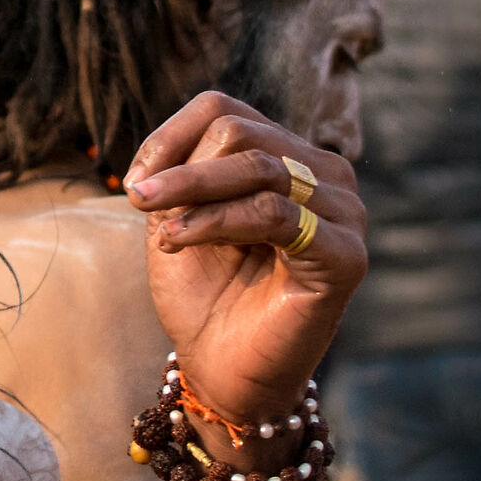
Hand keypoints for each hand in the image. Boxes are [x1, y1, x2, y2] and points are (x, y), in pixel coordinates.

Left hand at [124, 93, 366, 442]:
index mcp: (287, 158)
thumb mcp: (178, 219)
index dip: (168, 136)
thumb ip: (179, 173)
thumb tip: (165, 150)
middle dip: (179, 169)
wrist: (223, 370)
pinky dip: (216, 222)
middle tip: (139, 202)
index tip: (134, 182)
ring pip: (258, 167)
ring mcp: (344, 213)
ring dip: (191, 194)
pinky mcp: (346, 255)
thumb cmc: (203, 294)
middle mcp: (326, 176)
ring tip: (159, 231)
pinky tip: (178, 243)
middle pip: (240, 133)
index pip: (225, 110)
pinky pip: (275, 213)